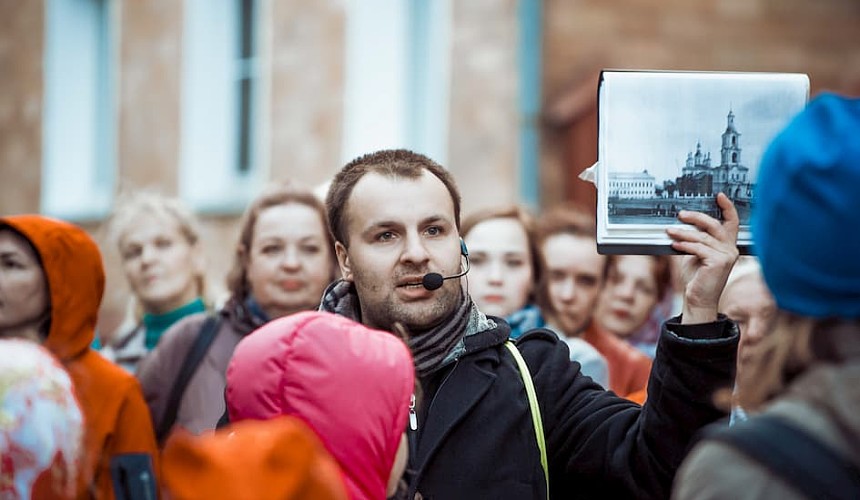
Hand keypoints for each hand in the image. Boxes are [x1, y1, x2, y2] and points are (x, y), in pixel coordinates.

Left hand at [666, 193, 738, 323]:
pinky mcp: (719, 262)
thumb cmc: (696, 278)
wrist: (698, 300)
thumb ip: (696, 240)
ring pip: (703, 237)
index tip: (719, 195)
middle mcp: (731, 249)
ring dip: (684, 232)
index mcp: (727, 245)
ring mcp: (727, 256)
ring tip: (670, 231)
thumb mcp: (696, 254)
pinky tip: (675, 245)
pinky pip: (699, 248)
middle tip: (680, 214)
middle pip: (715, 225)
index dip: (727, 207)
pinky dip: (685, 245)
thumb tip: (684, 224)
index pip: (732, 222)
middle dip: (696, 217)